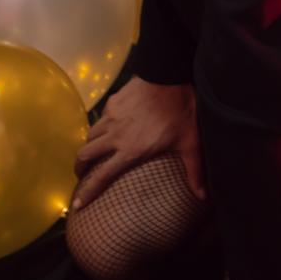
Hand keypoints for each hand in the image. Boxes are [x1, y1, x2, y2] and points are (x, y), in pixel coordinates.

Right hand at [72, 76, 205, 208]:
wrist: (168, 75)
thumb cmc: (180, 111)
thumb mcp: (190, 143)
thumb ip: (194, 171)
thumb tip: (203, 196)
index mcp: (131, 151)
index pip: (103, 176)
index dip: (88, 192)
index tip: (77, 204)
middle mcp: (115, 136)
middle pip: (85, 155)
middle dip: (79, 168)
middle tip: (81, 174)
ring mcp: (111, 117)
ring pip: (90, 135)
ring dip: (88, 146)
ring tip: (91, 152)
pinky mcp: (112, 102)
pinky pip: (100, 118)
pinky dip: (100, 126)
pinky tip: (108, 126)